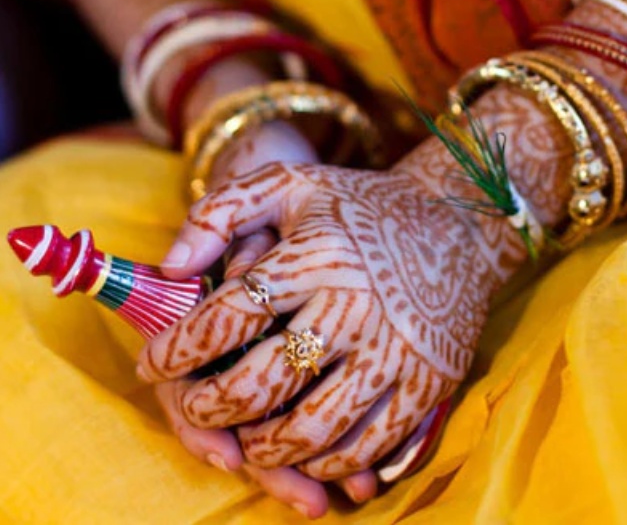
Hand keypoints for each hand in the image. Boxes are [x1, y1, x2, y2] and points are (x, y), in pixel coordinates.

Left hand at [138, 159, 492, 480]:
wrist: (457, 224)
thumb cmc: (361, 205)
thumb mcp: (291, 182)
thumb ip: (221, 210)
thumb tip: (170, 269)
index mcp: (318, 255)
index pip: (228, 314)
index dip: (178, 348)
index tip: (151, 362)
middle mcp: (357, 306)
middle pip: (263, 383)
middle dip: (208, 406)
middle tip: (192, 406)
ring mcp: (397, 351)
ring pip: (312, 430)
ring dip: (261, 447)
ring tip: (240, 437)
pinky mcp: (429, 382)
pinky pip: (367, 445)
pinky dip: (323, 462)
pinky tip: (300, 449)